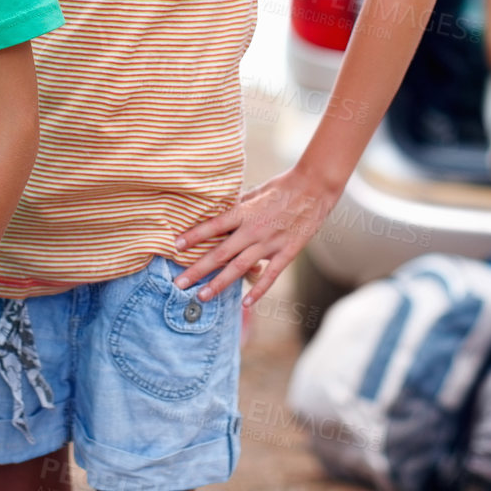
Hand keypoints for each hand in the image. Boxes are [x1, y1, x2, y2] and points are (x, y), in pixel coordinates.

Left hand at [172, 167, 340, 307]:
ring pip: (240, 268)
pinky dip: (258, 291)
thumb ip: (239, 205)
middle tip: (179, 283)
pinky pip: (270, 275)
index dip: (194, 236)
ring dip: (219, 283)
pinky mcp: (287, 252)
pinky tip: (245, 304)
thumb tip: (220, 212)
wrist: (315, 188)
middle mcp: (254, 230)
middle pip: (221, 253)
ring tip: (202, 295)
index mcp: (245, 211)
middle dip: (198, 269)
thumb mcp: (256, 191)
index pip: (214, 226)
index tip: (176, 246)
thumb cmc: (284, 186)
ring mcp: (270, 243)